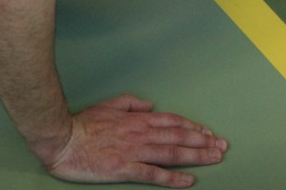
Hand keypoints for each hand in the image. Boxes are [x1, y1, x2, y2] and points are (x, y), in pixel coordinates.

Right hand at [41, 94, 227, 186]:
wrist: (63, 139)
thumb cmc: (83, 124)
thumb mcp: (110, 104)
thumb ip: (132, 103)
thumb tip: (150, 105)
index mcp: (138, 119)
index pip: (173, 122)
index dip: (193, 127)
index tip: (208, 133)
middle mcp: (141, 134)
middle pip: (179, 136)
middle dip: (204, 141)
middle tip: (222, 146)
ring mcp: (135, 151)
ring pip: (172, 153)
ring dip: (196, 156)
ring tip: (214, 158)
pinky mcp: (125, 169)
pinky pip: (154, 174)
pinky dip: (173, 178)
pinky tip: (188, 181)